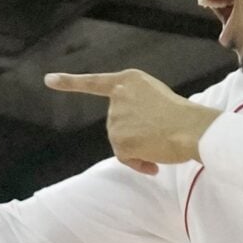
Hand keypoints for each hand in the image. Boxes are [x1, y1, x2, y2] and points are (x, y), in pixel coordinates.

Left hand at [45, 69, 218, 174]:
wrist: (194, 129)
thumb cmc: (182, 115)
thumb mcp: (155, 96)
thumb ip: (134, 107)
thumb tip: (123, 142)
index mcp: (128, 79)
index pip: (94, 82)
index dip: (69, 82)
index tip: (48, 80)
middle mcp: (118, 96)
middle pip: (115, 123)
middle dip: (134, 132)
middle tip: (159, 130)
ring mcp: (116, 118)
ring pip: (120, 141)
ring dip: (137, 147)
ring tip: (160, 141)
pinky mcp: (118, 140)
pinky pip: (124, 158)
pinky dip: (138, 162)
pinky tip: (154, 159)